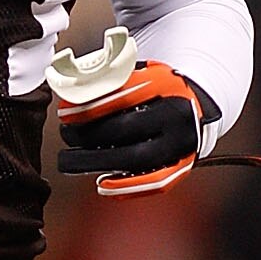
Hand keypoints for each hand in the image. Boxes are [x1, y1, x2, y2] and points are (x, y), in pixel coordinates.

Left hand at [55, 59, 214, 196]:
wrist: (195, 107)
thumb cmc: (159, 91)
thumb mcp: (140, 73)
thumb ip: (113, 79)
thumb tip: (72, 90)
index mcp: (166, 84)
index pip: (124, 94)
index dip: (90, 106)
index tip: (65, 113)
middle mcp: (176, 114)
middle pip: (125, 128)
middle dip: (88, 135)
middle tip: (66, 136)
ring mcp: (181, 143)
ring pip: (136, 157)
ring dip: (98, 162)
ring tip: (70, 161)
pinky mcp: (181, 165)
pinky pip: (155, 181)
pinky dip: (126, 186)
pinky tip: (102, 184)